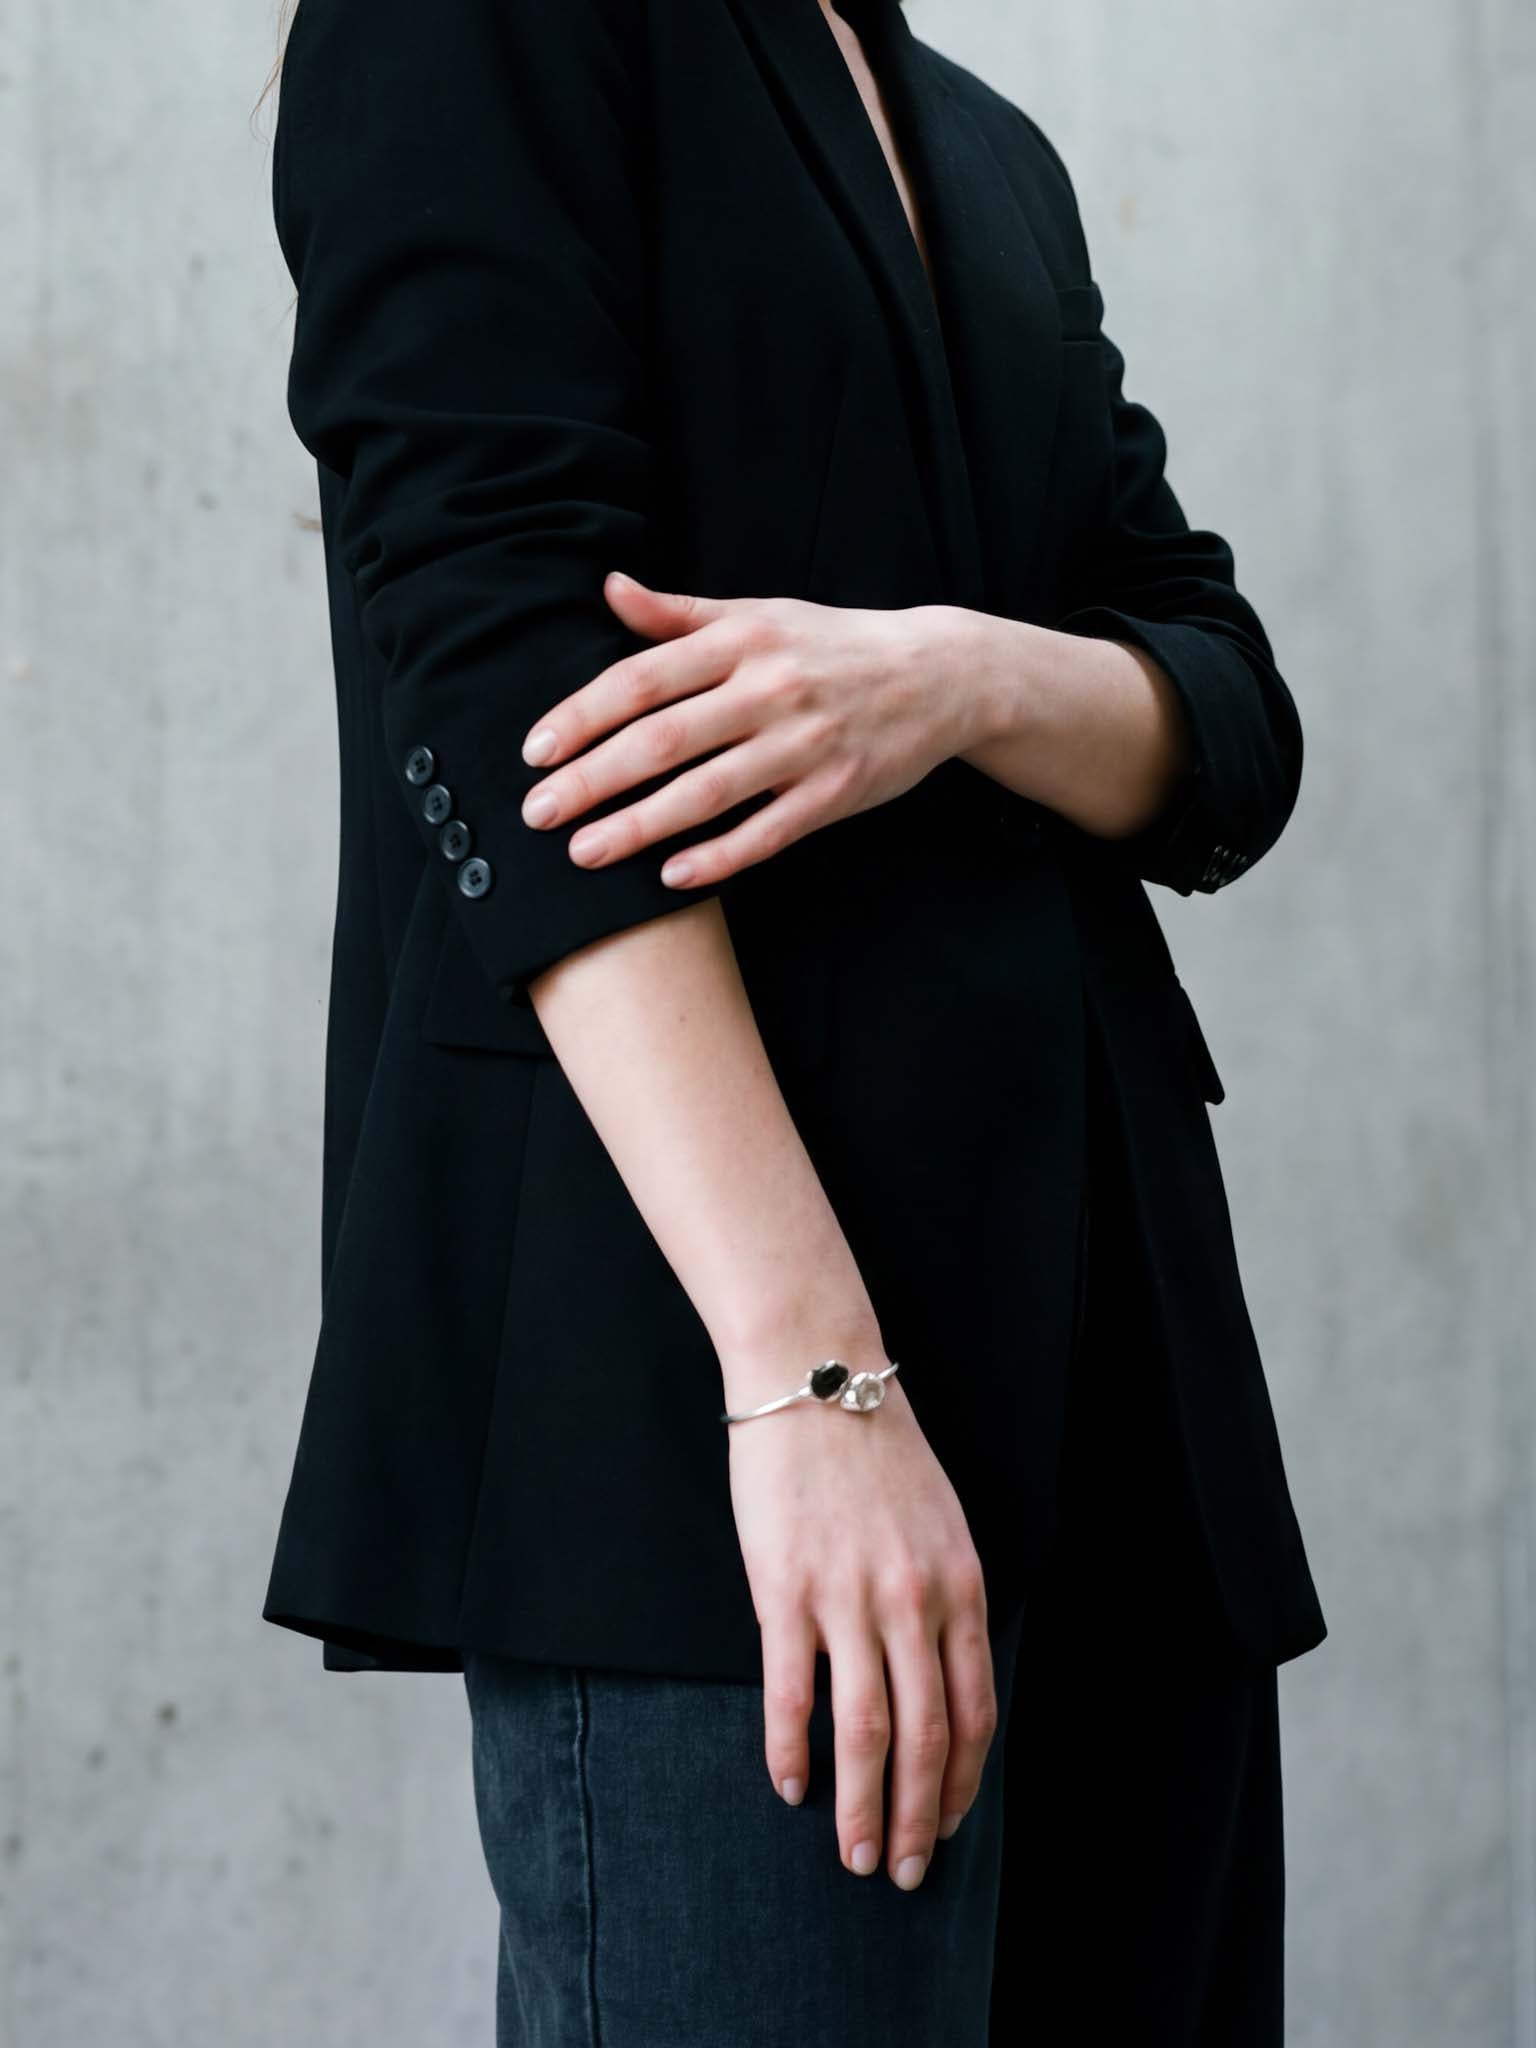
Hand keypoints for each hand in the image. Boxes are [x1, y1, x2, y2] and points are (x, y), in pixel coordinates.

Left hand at [518, 574, 983, 887]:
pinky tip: (671, 877)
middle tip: (537, 814)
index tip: (535, 752)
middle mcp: (769, 690)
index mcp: (741, 641)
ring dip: (640, 825)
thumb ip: (678, 614)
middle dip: (593, 779)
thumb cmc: (830, 645)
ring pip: (709, 792)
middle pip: (664, 739)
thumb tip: (609, 588)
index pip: (642, 679)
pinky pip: (768, 831)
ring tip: (584, 853)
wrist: (939, 674)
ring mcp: (805, 745)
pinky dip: (719, 856)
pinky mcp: (837, 793)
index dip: (583, 716)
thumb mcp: (758, 615)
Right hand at [724, 1368, 999, 1889]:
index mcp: (961, 1587)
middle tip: (898, 1873)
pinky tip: (790, 1787)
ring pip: (866, 1731)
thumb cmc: (876, 1449)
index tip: (945, 1829)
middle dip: (915, 1819)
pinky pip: (793, 1692)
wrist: (815, 1378)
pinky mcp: (785, 1591)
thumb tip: (938, 1677)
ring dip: (861, 1806)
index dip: (961, 1784)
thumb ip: (944, 1599)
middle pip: (925, 1739)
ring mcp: (849, 1599)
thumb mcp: (941, 1523)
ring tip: (851, 1855)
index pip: (975, 1714)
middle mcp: (914, 1602)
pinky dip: (792, 1749)